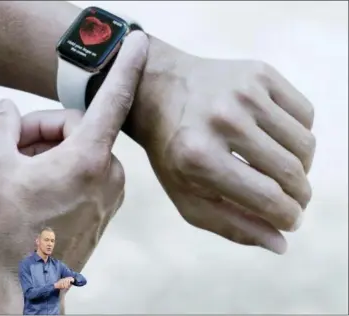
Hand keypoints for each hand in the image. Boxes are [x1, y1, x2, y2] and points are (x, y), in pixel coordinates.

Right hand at [0, 31, 148, 313]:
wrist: (25, 289)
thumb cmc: (7, 233)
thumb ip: (0, 127)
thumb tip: (7, 110)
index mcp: (87, 158)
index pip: (113, 99)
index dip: (125, 65)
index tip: (139, 43)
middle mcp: (109, 173)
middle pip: (78, 127)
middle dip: (42, 131)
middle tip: (10, 147)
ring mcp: (111, 192)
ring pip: (80, 149)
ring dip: (48, 151)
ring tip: (19, 173)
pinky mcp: (106, 206)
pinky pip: (86, 170)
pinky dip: (61, 168)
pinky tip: (36, 186)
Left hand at [137, 54, 314, 253]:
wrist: (159, 92)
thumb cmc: (173, 152)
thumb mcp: (187, 195)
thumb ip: (231, 224)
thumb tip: (281, 243)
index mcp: (198, 156)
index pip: (268, 199)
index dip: (288, 218)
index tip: (290, 220)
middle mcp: (223, 119)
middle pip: (292, 172)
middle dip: (300, 196)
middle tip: (292, 200)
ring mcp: (243, 91)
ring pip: (306, 144)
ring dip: (302, 167)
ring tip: (282, 171)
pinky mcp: (259, 72)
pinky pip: (305, 114)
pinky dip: (299, 135)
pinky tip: (275, 140)